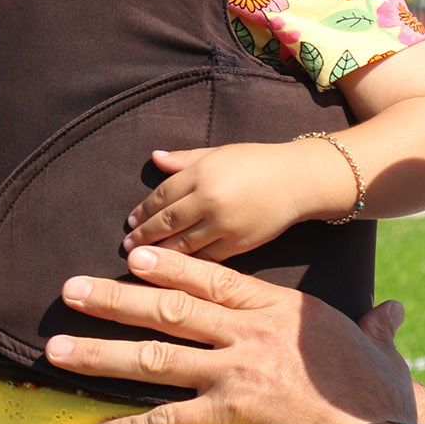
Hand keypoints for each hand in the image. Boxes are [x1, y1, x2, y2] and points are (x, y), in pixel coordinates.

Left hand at [44, 246, 415, 423]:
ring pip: (153, 358)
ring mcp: (232, 376)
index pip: (212, 278)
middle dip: (114, 298)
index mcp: (278, 311)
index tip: (131, 255)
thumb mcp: (377, 351)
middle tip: (69, 289)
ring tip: (55, 349)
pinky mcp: (225, 418)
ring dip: (100, 353)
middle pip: (168, 309)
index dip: (168, 264)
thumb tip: (391, 313)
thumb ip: (374, 327)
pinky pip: (165, 422)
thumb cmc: (377, 400)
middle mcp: (247, 336)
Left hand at [125, 141, 315, 259]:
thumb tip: (154, 158)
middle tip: (127, 247)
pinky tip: (173, 270)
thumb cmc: (255, 163)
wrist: (297, 181)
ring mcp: (224, 225)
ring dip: (159, 254)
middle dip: (144, 235)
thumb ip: (184, 159)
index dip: (143, 211)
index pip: (162, 196)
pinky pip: (206, 258)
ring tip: (141, 261)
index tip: (130, 222)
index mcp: (202, 174)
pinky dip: (187, 265)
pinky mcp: (239, 245)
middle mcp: (210, 200)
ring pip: (183, 243)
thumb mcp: (218, 153)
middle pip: (167, 222)